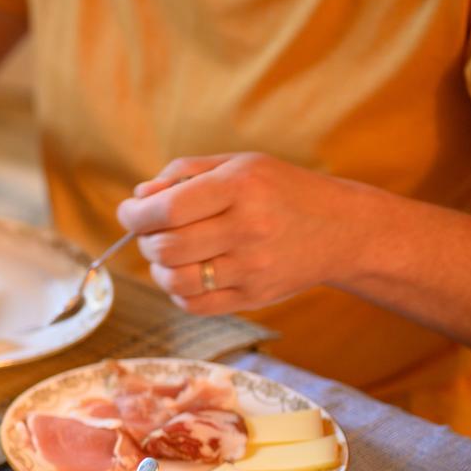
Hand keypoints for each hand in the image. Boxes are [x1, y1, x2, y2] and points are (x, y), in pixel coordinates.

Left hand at [115, 153, 374, 314]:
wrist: (341, 229)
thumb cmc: (279, 191)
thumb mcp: (238, 165)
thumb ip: (184, 174)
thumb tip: (139, 198)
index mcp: (240, 186)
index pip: (167, 209)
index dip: (135, 215)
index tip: (129, 212)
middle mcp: (247, 227)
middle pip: (166, 247)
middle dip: (145, 240)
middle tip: (151, 233)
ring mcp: (252, 267)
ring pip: (175, 281)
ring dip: (159, 269)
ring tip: (169, 254)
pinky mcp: (255, 296)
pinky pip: (194, 305)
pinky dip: (178, 292)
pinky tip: (188, 274)